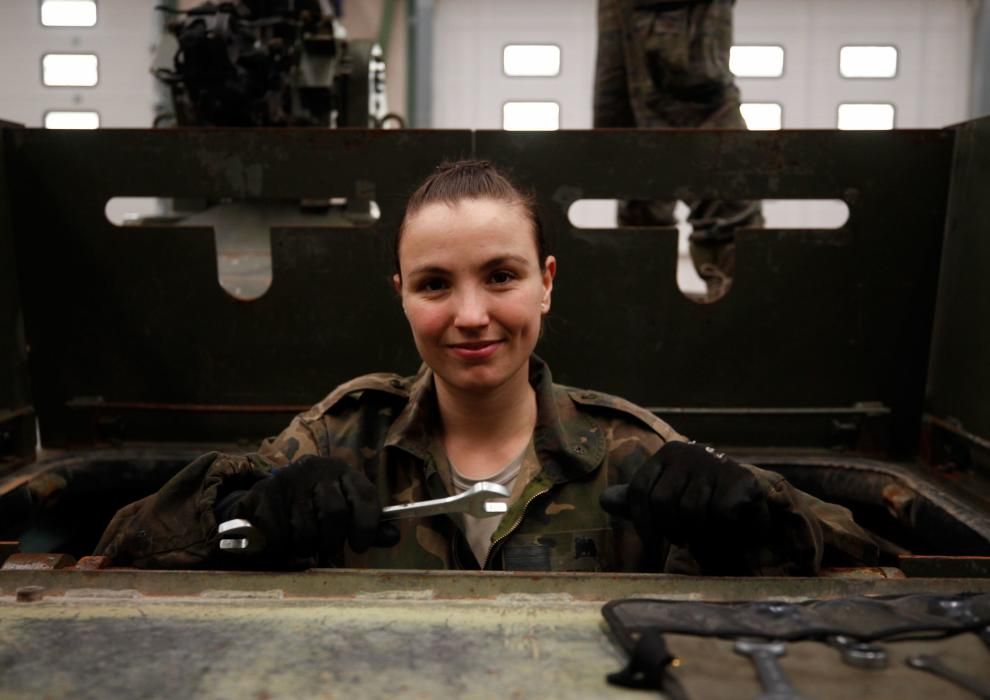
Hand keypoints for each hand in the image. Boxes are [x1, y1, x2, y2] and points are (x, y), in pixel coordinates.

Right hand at [230, 455, 398, 561]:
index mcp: (343, 471)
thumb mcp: (346, 511)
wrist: (270, 495)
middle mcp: (318, 469)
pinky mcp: (265, 492)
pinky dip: (284, 545)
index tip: (360, 546)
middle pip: (335, 512)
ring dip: (307, 546)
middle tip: (329, 551)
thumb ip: (369, 526)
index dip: (367, 525)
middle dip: (333, 540)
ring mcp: (290, 479)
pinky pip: (279, 531)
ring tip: (306, 547)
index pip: (364, 496)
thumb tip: (394, 537)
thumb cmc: (316, 506)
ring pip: (306, 526)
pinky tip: (284, 541)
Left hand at [602, 441, 770, 550]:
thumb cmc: (701, 501)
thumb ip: (638, 502)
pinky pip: (718, 513)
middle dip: (669, 529)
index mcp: (666, 454)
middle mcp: (688, 452)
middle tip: (681, 540)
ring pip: (690, 510)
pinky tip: (725, 526)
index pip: (639, 490)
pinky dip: (720, 528)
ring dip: (695, 532)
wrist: (747, 502)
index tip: (652, 544)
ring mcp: (714, 463)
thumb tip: (604, 500)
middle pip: (662, 501)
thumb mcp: (666, 499)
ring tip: (701, 533)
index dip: (642, 522)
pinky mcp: (740, 478)